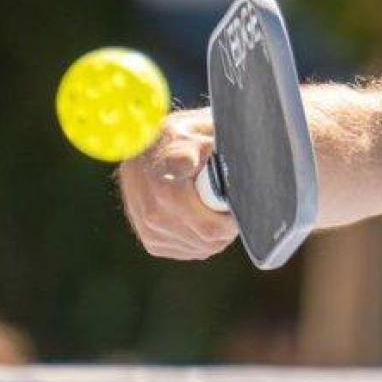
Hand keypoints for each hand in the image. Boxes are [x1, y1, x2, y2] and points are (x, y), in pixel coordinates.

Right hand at [118, 108, 238, 259]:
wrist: (141, 147)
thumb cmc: (177, 138)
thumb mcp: (196, 132)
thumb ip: (211, 148)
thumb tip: (231, 164)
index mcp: (166, 187)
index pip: (211, 226)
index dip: (232, 218)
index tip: (240, 204)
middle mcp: (154, 213)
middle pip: (209, 238)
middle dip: (229, 226)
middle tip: (235, 206)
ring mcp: (151, 230)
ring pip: (202, 247)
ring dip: (218, 234)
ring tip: (221, 209)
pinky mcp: (151, 241)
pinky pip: (190, 250)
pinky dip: (203, 239)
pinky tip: (205, 219)